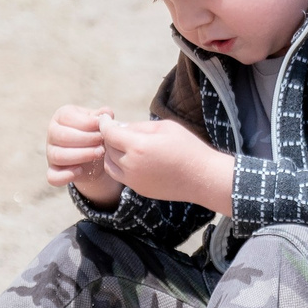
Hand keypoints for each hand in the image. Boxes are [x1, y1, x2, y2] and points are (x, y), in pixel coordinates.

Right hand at [46, 104, 119, 205]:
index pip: (67, 117)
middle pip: (62, 136)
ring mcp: (51, 153)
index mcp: (62, 116)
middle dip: (85, 139)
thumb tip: (107, 112)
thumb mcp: (100, 123)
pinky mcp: (53, 171)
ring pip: (58, 155)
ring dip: (81, 155)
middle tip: (102, 142)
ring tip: (99, 153)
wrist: (97, 158)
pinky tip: (80, 171)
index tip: (103, 128)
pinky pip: (53, 176)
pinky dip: (66, 175)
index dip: (87, 123)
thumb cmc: (97, 134)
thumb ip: (103, 117)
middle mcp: (53, 133)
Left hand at [100, 116, 232, 214]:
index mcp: (138, 146)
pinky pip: (120, 176)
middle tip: (119, 130)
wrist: (203, 177)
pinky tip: (134, 158)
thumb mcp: (165, 127)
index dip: (104, 124)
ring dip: (112, 153)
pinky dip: (121, 166)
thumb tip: (120, 127)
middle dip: (110, 137)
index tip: (105, 118)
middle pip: (107, 148)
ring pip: (109, 164)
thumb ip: (139, 126)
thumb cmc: (188, 147)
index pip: (109, 133)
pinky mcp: (139, 189)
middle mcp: (131, 165)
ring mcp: (133, 180)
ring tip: (124, 145)